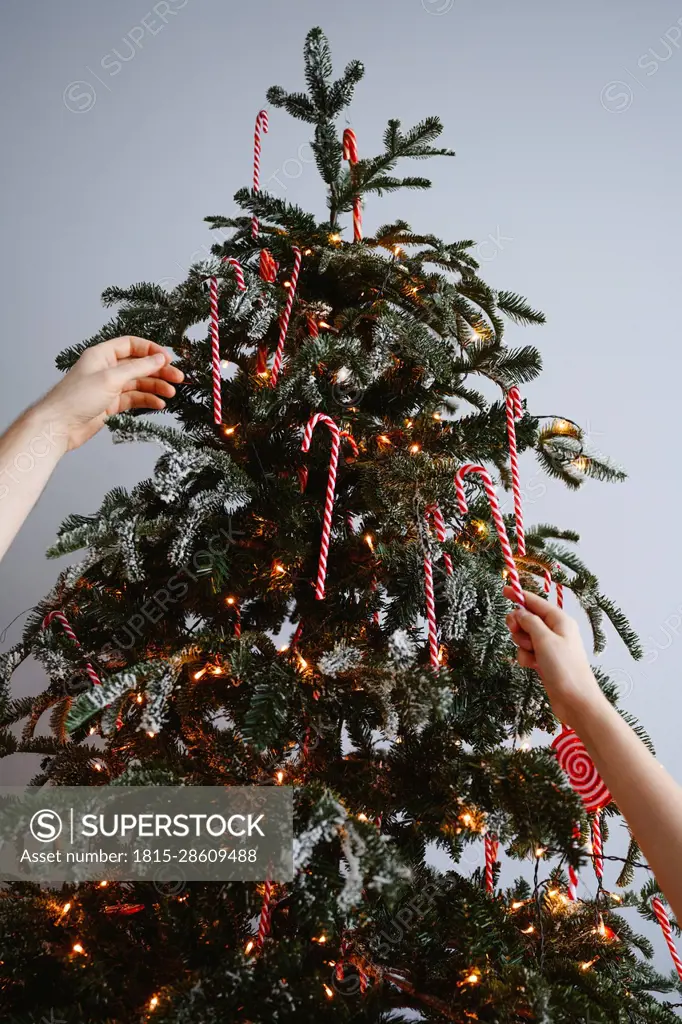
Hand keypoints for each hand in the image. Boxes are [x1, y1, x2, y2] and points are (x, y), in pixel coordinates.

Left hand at [38, 337, 183, 450]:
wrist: (59, 426)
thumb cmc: (77, 398)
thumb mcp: (111, 378)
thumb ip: (138, 368)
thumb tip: (160, 358)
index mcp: (102, 354)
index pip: (131, 345)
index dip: (151, 350)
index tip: (168, 358)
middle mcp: (106, 368)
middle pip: (139, 365)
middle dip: (159, 371)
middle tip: (178, 378)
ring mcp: (109, 387)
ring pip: (138, 383)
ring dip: (156, 387)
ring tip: (171, 393)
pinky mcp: (110, 404)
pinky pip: (134, 399)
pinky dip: (147, 400)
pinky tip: (159, 404)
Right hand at [503, 587, 605, 728]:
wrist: (576, 701)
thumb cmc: (564, 668)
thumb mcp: (544, 640)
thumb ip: (529, 622)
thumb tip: (518, 612)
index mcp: (560, 620)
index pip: (536, 602)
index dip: (519, 596)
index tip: (503, 590)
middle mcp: (555, 631)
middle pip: (528, 619)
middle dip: (519, 626)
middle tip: (515, 632)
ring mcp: (550, 647)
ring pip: (525, 637)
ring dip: (522, 645)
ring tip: (532, 656)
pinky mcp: (545, 661)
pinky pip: (528, 652)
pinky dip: (526, 657)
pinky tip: (533, 667)